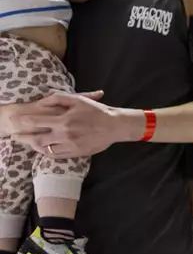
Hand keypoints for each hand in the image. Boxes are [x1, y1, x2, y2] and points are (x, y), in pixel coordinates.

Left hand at [1, 91, 126, 155]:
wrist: (115, 126)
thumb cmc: (97, 111)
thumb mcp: (77, 99)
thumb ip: (57, 99)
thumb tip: (42, 102)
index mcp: (64, 121)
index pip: (37, 122)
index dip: (23, 121)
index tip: (15, 121)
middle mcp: (65, 135)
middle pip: (37, 139)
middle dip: (24, 138)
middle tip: (15, 137)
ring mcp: (71, 146)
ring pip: (46, 149)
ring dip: (34, 147)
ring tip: (28, 143)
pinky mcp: (77, 153)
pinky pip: (57, 155)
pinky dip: (47, 153)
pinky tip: (43, 149)